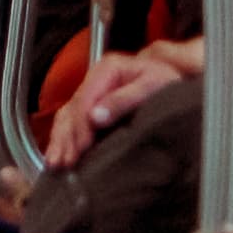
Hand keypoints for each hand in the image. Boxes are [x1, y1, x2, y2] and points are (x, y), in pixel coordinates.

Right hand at [44, 47, 189, 168]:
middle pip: (72, 110)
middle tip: (64, 163)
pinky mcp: (94, 105)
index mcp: (107, 68)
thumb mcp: (152, 86)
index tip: (81, 149)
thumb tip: (95, 117)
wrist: (178, 80)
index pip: (84, 100)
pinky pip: (70, 121)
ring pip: (67, 116)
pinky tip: (58, 154)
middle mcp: (96, 79)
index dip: (80, 126)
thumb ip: (124, 100)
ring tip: (55, 163)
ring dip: (60, 140)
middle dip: (66, 138)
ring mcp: (93, 92)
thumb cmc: (168, 83)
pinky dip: (63, 138)